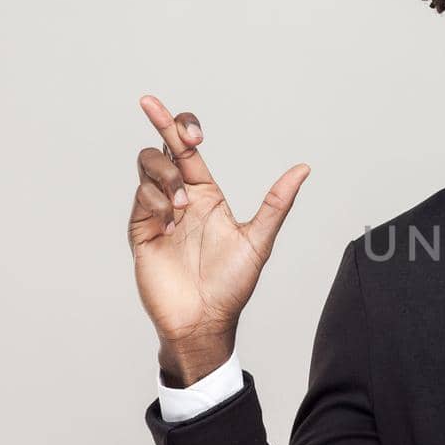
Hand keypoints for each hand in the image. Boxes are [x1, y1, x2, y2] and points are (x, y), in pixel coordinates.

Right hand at [128, 95, 310, 385]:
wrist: (204, 320)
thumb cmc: (231, 285)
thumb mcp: (259, 240)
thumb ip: (277, 202)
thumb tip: (304, 169)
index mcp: (206, 195)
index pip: (187, 150)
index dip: (179, 126)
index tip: (186, 126)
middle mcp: (179, 198)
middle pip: (162, 148)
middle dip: (162, 125)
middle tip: (172, 125)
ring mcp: (157, 213)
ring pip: (148, 168)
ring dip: (166, 176)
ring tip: (182, 207)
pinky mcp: (140, 231)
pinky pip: (141, 200)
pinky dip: (156, 203)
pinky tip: (170, 225)